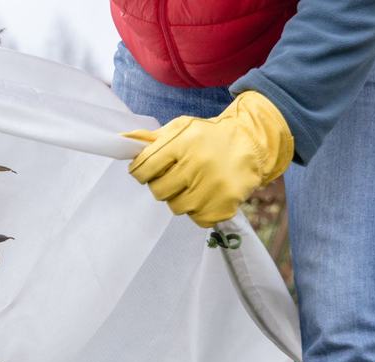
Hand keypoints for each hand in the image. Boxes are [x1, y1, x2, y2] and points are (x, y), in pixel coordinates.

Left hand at [123, 91, 293, 227]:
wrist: (251, 143)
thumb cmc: (209, 137)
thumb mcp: (181, 128)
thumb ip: (152, 139)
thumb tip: (123, 140)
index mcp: (183, 143)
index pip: (144, 168)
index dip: (141, 171)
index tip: (148, 171)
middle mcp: (198, 164)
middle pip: (158, 191)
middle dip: (162, 185)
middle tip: (175, 176)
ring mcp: (212, 186)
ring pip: (176, 207)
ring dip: (180, 198)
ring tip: (193, 184)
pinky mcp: (225, 204)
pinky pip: (197, 219)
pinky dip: (199, 210)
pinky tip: (207, 194)